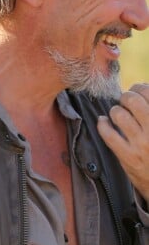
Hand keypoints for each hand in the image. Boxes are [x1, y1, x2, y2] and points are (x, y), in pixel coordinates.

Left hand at [98, 83, 148, 201]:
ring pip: (119, 115)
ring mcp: (141, 144)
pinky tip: (103, 121)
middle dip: (126, 96)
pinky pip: (108, 134)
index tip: (138, 90)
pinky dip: (102, 124)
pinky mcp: (127, 156)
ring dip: (115, 110)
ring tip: (117, 113)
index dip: (141, 88)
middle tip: (125, 99)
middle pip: (133, 101)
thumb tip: (142, 88)